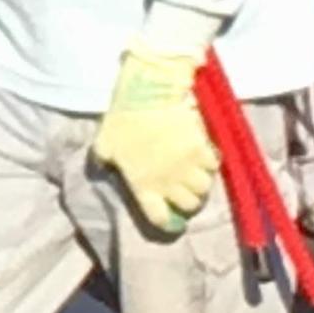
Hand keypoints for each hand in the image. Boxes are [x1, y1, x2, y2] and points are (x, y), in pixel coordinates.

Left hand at [93, 43, 219, 235]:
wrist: (147, 93)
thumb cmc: (122, 118)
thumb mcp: (103, 143)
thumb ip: (103, 159)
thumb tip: (99, 166)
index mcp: (143, 185)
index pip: (160, 217)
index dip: (166, 219)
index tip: (170, 214)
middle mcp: (168, 182)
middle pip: (190, 205)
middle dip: (189, 199)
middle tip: (185, 188)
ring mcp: (187, 166)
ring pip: (204, 188)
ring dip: (201, 182)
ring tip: (196, 173)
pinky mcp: (201, 149)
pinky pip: (214, 165)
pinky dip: (210, 163)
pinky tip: (203, 155)